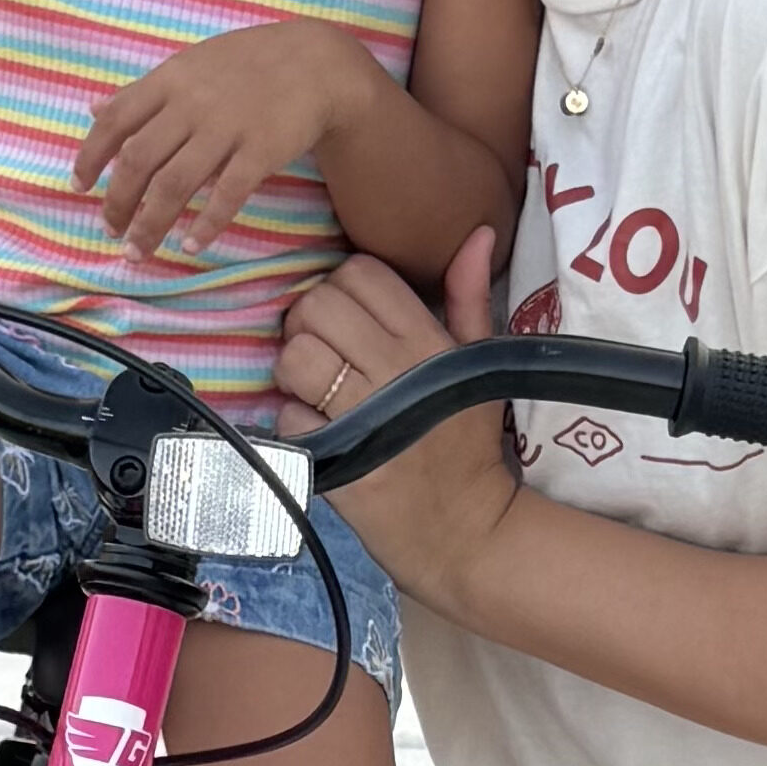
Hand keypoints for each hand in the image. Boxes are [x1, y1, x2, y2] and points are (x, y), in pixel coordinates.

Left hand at [77, 23, 364, 259]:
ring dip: (150, 224)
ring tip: (138, 251)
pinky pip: (227, 194)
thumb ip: (142, 91)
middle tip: (111, 232)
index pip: (114, 121)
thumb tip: (93, 109)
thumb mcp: (188, 64)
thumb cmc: (247, 64)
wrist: (315, 62)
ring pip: (175, 184)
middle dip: (118, 202)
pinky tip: (191, 244)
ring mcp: (226, 128)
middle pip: (139, 161)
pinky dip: (206, 223)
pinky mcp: (261, 150)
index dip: (90, 157)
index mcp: (169, 80)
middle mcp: (191, 104)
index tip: (78, 188)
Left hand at [275, 233, 518, 611]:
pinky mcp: (341, 461)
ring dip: (291, 372)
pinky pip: (288, 418)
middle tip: (321, 352)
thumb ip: (469, 297)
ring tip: (312, 389)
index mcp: (429, 342)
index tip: (346, 319)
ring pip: (295, 358)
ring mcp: (368, 417)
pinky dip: (291, 423)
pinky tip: (315, 431)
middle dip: (307, 323)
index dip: (341, 288)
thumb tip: (477, 233)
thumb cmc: (467, 444)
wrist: (466, 531)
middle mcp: (397, 371)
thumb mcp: (478, 365)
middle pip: (317, 307)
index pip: (361, 274)